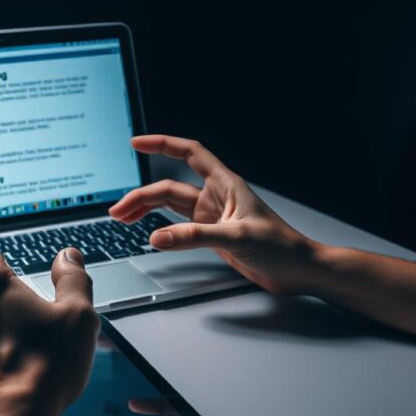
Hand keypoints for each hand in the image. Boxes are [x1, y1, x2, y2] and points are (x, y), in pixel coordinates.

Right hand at [109, 134, 319, 294]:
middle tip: (117, 210)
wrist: (298, 271)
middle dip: (141, 195)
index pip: (189, 153)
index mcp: (226, 184)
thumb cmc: (282, 247)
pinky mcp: (212, 236)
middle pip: (170, 187)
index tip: (137, 143)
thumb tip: (158, 236)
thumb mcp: (236, 237)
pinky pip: (179, 227)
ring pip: (171, 207)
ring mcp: (213, 217)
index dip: (163, 144)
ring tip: (122, 219)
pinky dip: (161, 228)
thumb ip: (195, 237)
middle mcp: (216, 196)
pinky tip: (148, 233)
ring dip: (146, 210)